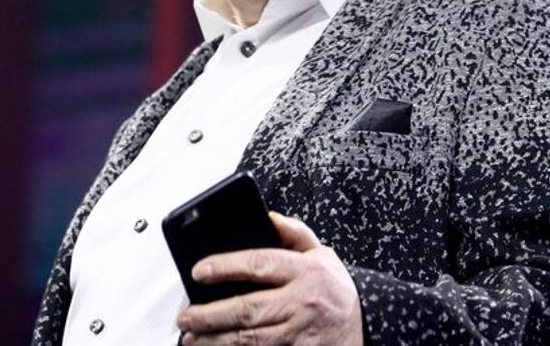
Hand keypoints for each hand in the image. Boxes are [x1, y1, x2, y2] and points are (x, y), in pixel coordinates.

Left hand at [177, 212, 363, 345]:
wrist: (363, 325)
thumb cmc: (335, 290)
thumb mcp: (322, 254)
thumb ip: (294, 233)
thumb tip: (267, 216)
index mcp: (305, 271)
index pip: (259, 264)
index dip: (226, 266)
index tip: (199, 270)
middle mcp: (301, 302)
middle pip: (247, 309)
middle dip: (210, 315)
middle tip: (185, 317)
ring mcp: (299, 332)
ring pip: (250, 339)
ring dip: (216, 340)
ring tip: (192, 338)